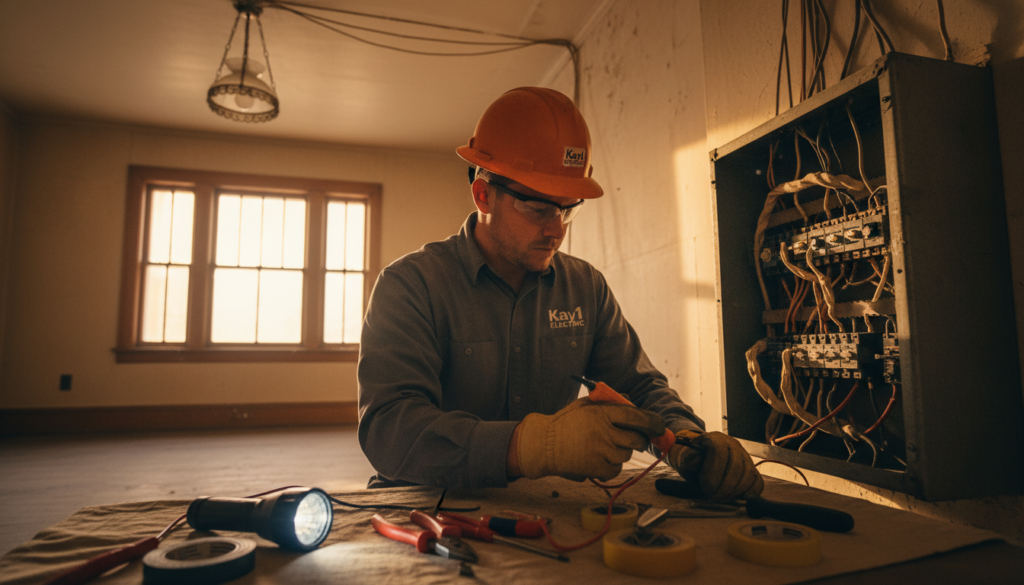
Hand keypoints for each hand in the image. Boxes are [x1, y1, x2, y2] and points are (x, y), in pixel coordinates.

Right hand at [514, 398, 664, 480]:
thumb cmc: (567, 423)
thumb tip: (633, 403)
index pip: (638, 417)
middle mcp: (605, 432)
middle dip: (638, 439)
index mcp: (603, 413)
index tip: (659, 426)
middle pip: (638, 439)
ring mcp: (602, 452)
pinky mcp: (598, 469)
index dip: (654, 423)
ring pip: (627, 454)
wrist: (544, 445)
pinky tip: (599, 458)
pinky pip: (617, 469)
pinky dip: (612, 465)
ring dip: (621, 451)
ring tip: (604, 446)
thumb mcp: (586, 405)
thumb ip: (610, 403)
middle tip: (630, 437)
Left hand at [668, 430, 763, 499]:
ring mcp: (744, 456)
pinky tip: (735, 497)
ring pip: (748, 474)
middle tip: (713, 497)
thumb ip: (688, 459)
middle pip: (736, 465)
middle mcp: (732, 445)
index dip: (713, 472)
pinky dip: (748, 492)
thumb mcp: (683, 458)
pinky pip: (757, 481)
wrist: (698, 458)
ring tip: (722, 498)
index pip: (719, 451)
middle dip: (725, 486)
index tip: (706, 488)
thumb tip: (698, 461)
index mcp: (714, 439)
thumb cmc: (691, 459)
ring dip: (735, 491)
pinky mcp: (752, 469)